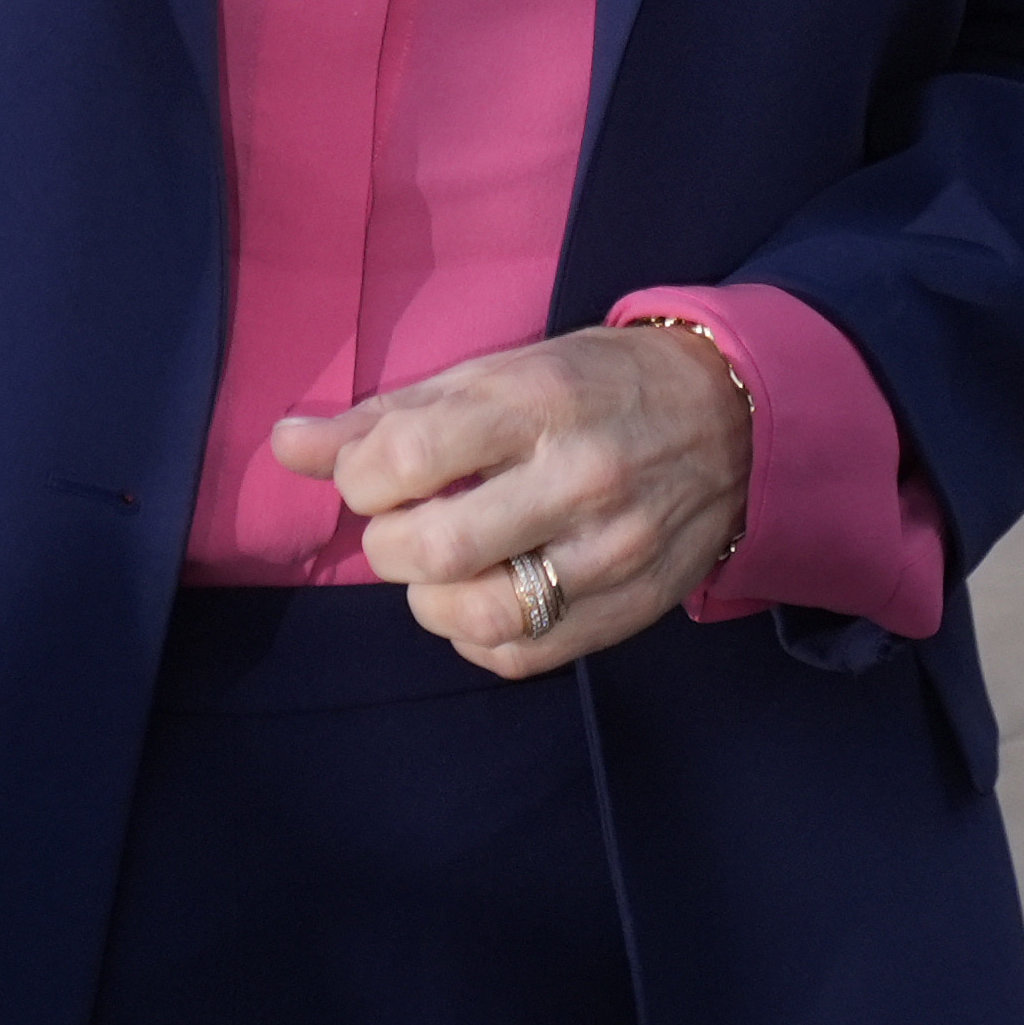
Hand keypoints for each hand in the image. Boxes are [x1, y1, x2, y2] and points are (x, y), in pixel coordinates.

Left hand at [271, 323, 754, 679]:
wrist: (736, 418)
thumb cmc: (598, 383)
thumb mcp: (500, 370)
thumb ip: (390, 414)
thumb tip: (286, 445)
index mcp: (539, 401)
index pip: (406, 458)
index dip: (361, 478)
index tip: (376, 476)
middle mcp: (581, 477)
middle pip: (434, 549)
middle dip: (388, 547)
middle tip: (404, 526)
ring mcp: (613, 550)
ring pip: (478, 616)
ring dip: (431, 600)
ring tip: (443, 567)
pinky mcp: (633, 606)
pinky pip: (523, 654)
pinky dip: (480, 638)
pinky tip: (486, 597)